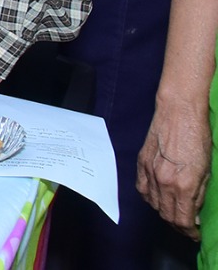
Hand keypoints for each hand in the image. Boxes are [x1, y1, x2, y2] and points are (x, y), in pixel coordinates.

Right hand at [138, 104, 211, 237]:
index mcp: (184, 185)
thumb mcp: (206, 170)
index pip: (182, 220)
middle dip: (177, 225)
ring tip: (174, 212)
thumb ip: (199, 194)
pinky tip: (158, 198)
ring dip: (164, 213)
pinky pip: (142, 189)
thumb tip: (194, 211)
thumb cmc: (197, 137)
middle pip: (166, 215)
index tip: (194, 234)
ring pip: (153, 204)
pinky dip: (150, 198)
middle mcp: (164, 182)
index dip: (189, 232)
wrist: (178, 112)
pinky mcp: (141, 163)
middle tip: (186, 227)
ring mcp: (150, 172)